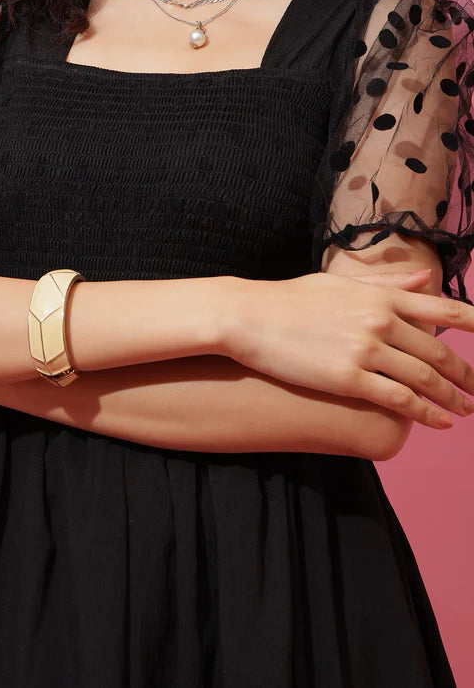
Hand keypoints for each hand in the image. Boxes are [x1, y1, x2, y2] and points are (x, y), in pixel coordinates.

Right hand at [226, 268, 473, 429]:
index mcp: (381, 297)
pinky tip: (440, 422)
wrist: (250, 317)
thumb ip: (388, 284)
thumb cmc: (291, 299)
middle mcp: (380, 321)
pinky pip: (399, 400)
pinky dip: (425, 413)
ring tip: (466, 411)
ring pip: (424, 379)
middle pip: (440, 353)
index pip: (445, 312)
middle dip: (466, 375)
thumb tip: (427, 279)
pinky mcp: (349, 378)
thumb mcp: (340, 284)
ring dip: (451, 398)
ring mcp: (366, 350)